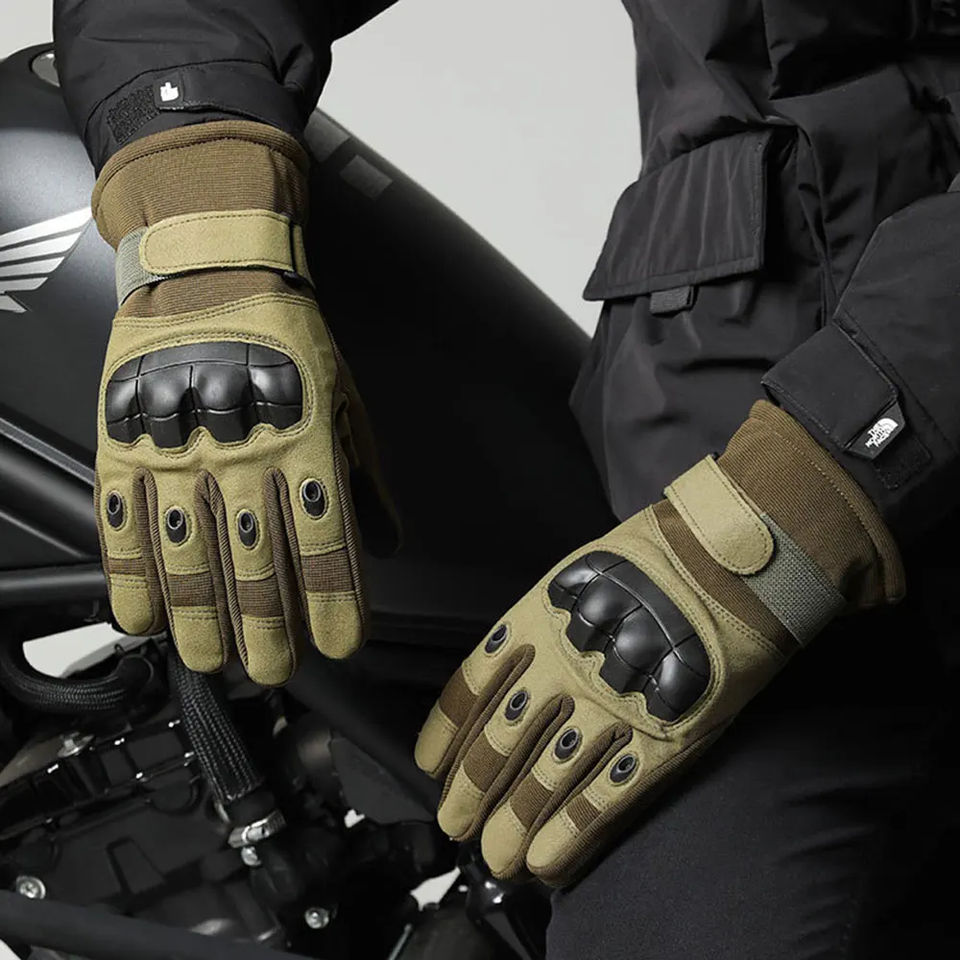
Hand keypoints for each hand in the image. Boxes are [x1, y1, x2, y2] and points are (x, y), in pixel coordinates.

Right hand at [93, 122, 397, 684]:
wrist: (214, 271)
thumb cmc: (288, 338)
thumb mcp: (346, 400)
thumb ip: (366, 477)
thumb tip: (385, 543)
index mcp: (305, 442)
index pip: (324, 539)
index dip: (332, 598)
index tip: (340, 643)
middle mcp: (243, 453)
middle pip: (255, 560)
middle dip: (266, 626)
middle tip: (273, 670)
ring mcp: (179, 449)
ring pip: (188, 552)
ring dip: (200, 616)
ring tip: (210, 661)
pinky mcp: (128, 440)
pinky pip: (123, 518)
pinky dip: (130, 572)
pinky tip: (142, 616)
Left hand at [415, 401, 901, 885]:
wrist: (729, 560)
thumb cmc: (655, 559)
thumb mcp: (578, 574)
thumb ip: (540, 622)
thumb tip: (513, 668)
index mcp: (536, 621)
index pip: (472, 687)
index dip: (448, 733)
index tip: (432, 765)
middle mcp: (562, 668)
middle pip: (500, 742)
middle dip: (472, 792)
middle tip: (456, 825)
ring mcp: (608, 707)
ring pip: (544, 779)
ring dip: (514, 825)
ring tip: (498, 857)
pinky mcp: (659, 738)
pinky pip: (604, 796)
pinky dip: (571, 833)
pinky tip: (547, 861)